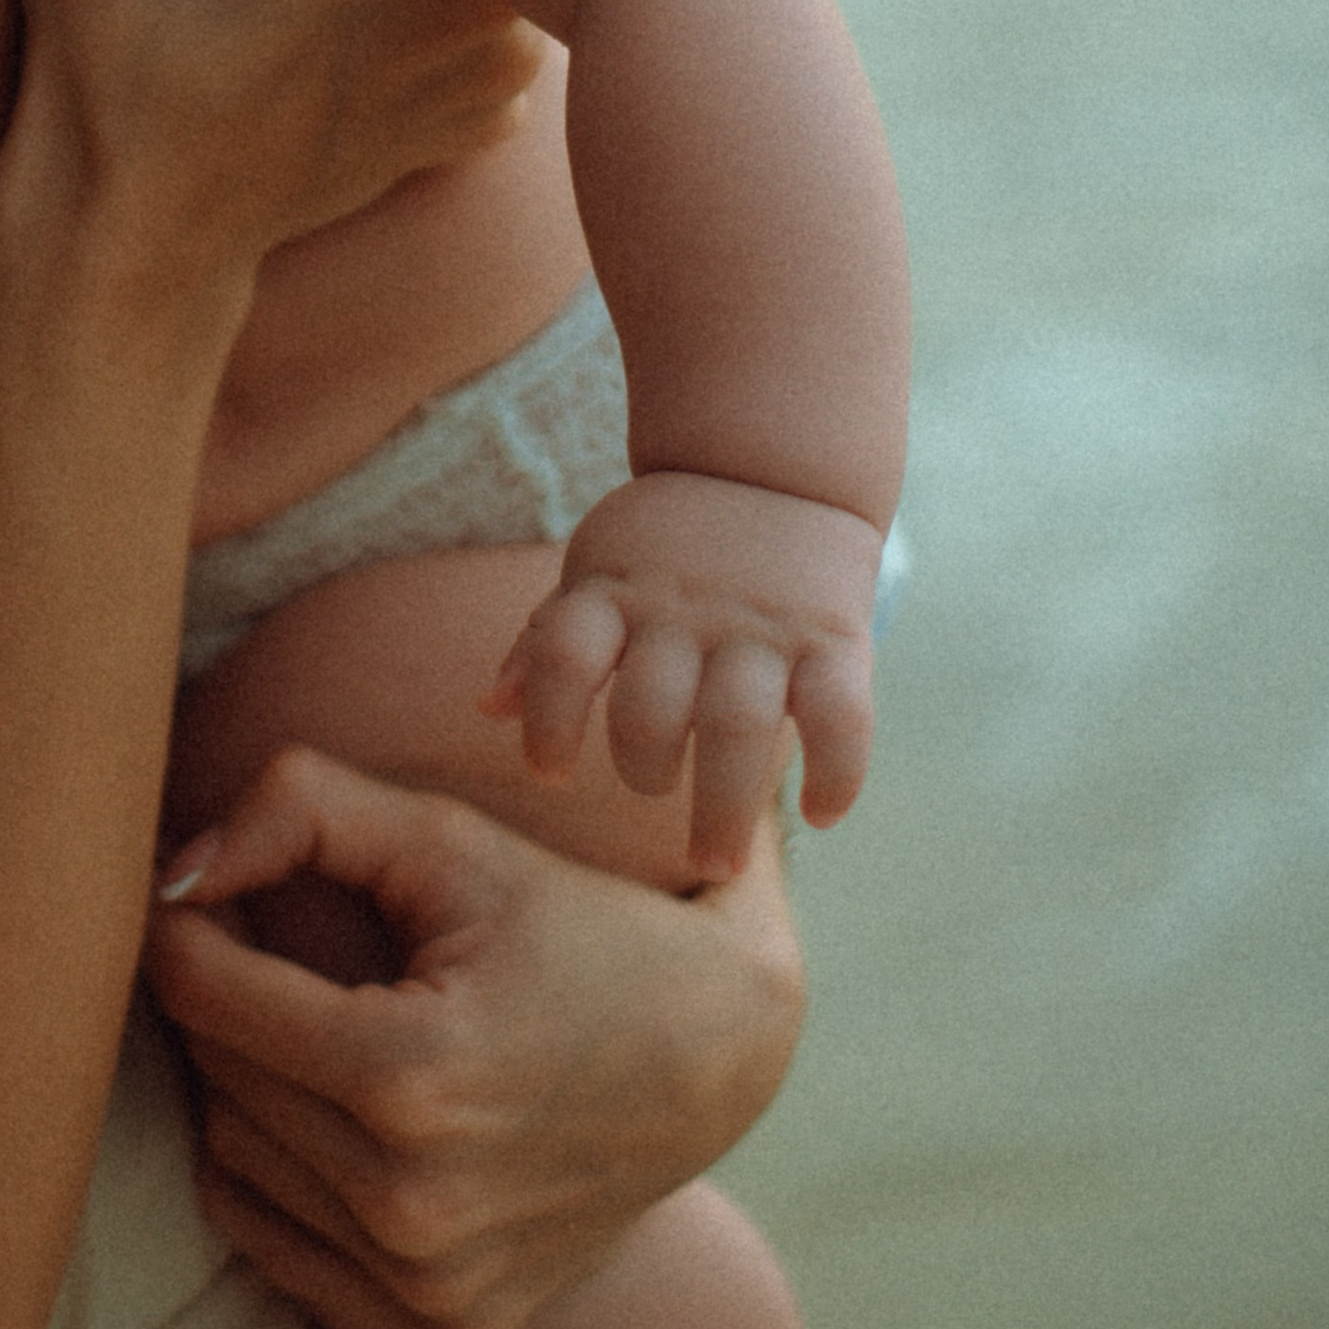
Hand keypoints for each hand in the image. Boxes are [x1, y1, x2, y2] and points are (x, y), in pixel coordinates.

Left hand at [142, 747, 803, 1328]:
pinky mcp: (441, 1328)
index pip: (202, 991)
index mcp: (412, 1076)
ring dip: (241, 1079)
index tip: (199, 884)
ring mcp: (428, 1283)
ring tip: (299, 1014)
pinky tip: (326, 1104)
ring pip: (234, 1157)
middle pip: (214, 1072)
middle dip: (212, 992)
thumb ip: (303, 812)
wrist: (725, 1060)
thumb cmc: (581, 925)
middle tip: (246, 932)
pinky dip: (275, 1169)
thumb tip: (176, 866)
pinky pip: (276, 1242)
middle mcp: (413, 1203)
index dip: (180, 921)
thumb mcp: (456, 841)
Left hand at [482, 471, 881, 875]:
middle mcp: (684, 614)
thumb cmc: (667, 540)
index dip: (546, 719)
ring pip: (738, 726)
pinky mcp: (833, 639)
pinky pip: (840, 715)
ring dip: (724, 804)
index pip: (562, 653)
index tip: (550, 773)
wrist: (774, 467)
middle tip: (649, 796)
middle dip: (642, 771)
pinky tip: (821, 814)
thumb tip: (488, 709)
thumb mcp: (597, 568)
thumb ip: (547, 637)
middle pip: (650, 709)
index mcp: (616, 592)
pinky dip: (836, 772)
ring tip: (714, 860)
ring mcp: (760, 629)